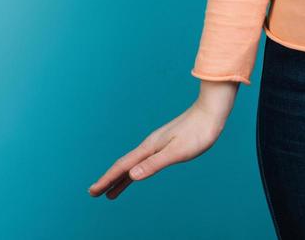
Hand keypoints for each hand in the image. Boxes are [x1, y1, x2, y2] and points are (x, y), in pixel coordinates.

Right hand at [87, 100, 228, 199]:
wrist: (211, 111)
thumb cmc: (198, 132)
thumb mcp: (177, 152)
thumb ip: (154, 164)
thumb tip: (131, 175)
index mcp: (149, 148)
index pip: (123, 167)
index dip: (107, 180)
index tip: (92, 191)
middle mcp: (150, 145)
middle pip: (124, 166)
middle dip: (109, 180)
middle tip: (95, 193)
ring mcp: (157, 143)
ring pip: (134, 164)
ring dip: (121, 178)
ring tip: (112, 192)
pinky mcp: (166, 143)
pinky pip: (144, 160)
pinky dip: (135, 169)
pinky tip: (137, 172)